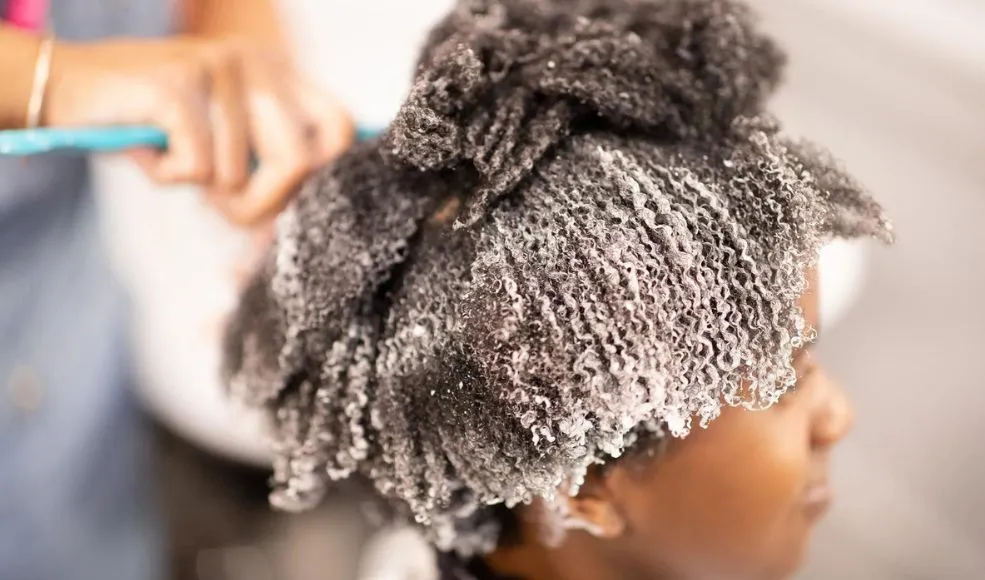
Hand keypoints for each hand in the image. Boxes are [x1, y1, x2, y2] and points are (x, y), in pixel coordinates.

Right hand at [43, 37, 352, 225]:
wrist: (70, 87)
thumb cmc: (156, 125)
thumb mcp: (226, 140)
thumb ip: (270, 163)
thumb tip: (308, 219)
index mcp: (279, 73)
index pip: (340, 130)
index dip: (319, 178)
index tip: (279, 200)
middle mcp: (257, 61)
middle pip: (297, 163)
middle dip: (259, 205)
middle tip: (223, 206)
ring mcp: (218, 66)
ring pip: (239, 174)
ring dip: (203, 189)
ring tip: (174, 159)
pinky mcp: (178, 84)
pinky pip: (196, 168)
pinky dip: (168, 175)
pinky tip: (150, 148)